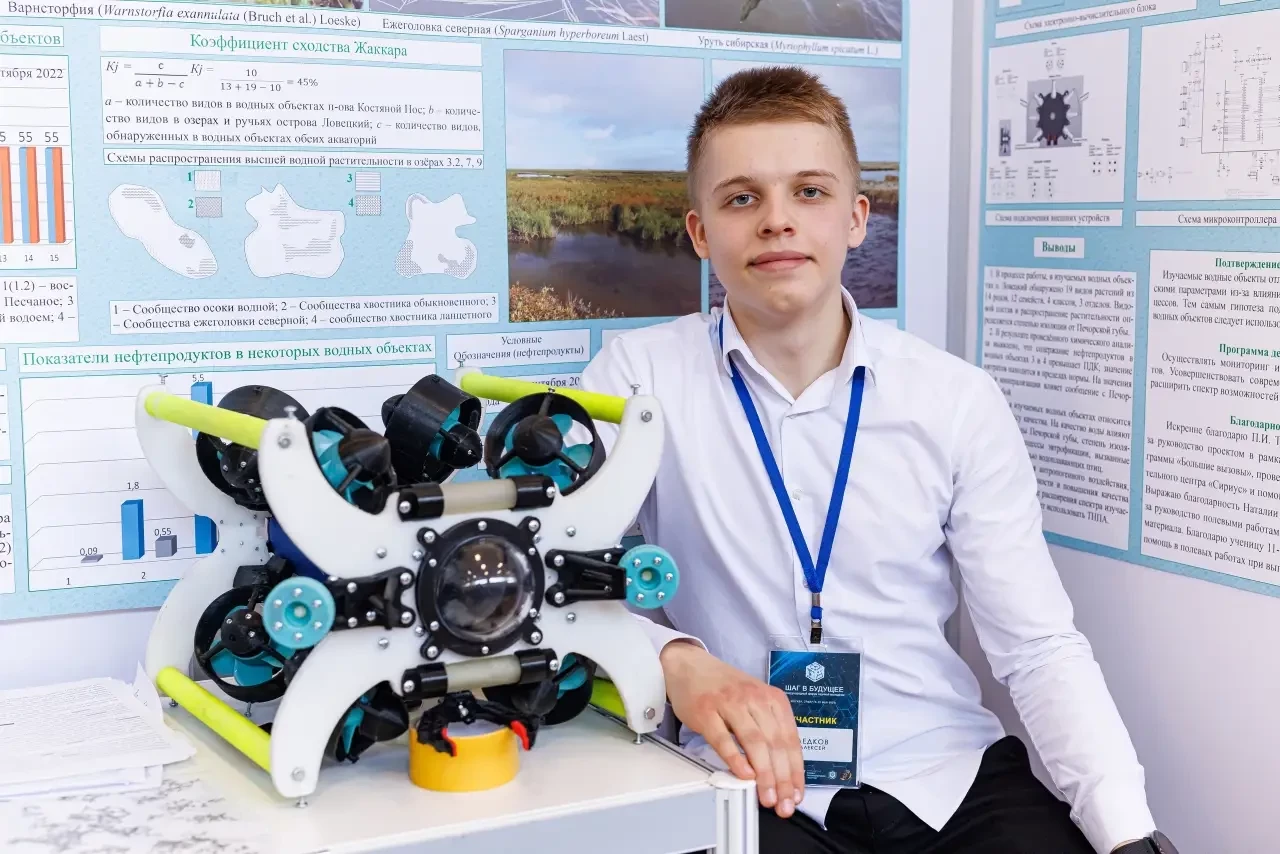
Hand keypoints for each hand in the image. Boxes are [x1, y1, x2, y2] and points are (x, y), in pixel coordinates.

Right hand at [660, 640, 804, 817]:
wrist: (689, 665)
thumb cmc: (724, 688)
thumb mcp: (755, 701)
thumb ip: (768, 729)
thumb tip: (780, 770)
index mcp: (772, 698)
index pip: (791, 740)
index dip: (796, 771)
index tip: (797, 794)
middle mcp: (755, 699)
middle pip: (775, 743)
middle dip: (783, 779)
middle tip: (784, 804)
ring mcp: (730, 704)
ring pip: (754, 743)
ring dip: (764, 774)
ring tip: (767, 797)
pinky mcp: (706, 711)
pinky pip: (724, 739)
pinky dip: (735, 759)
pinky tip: (743, 776)